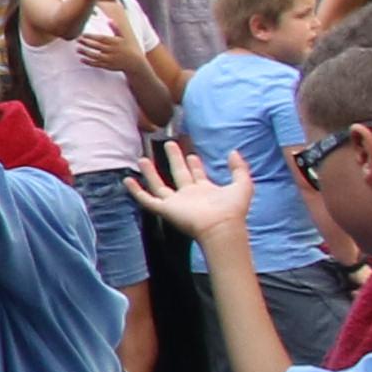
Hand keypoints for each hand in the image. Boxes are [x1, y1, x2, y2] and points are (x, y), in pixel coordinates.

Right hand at [124, 149, 249, 247]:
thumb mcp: (243, 184)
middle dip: (175, 159)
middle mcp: (189, 196)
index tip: (191, 154)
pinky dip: (136, 191)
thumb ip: (239, 168)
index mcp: (206, 190)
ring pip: (159, 185)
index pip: (197, 174)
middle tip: (170, 144)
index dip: (194, 164)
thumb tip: (233, 152)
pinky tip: (128, 180)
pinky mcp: (165, 209)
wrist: (221, 226)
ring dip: (151, 172)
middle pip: (179, 174)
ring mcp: (176, 203)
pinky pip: (147, 199)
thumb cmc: (232, 209)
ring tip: (142, 158)